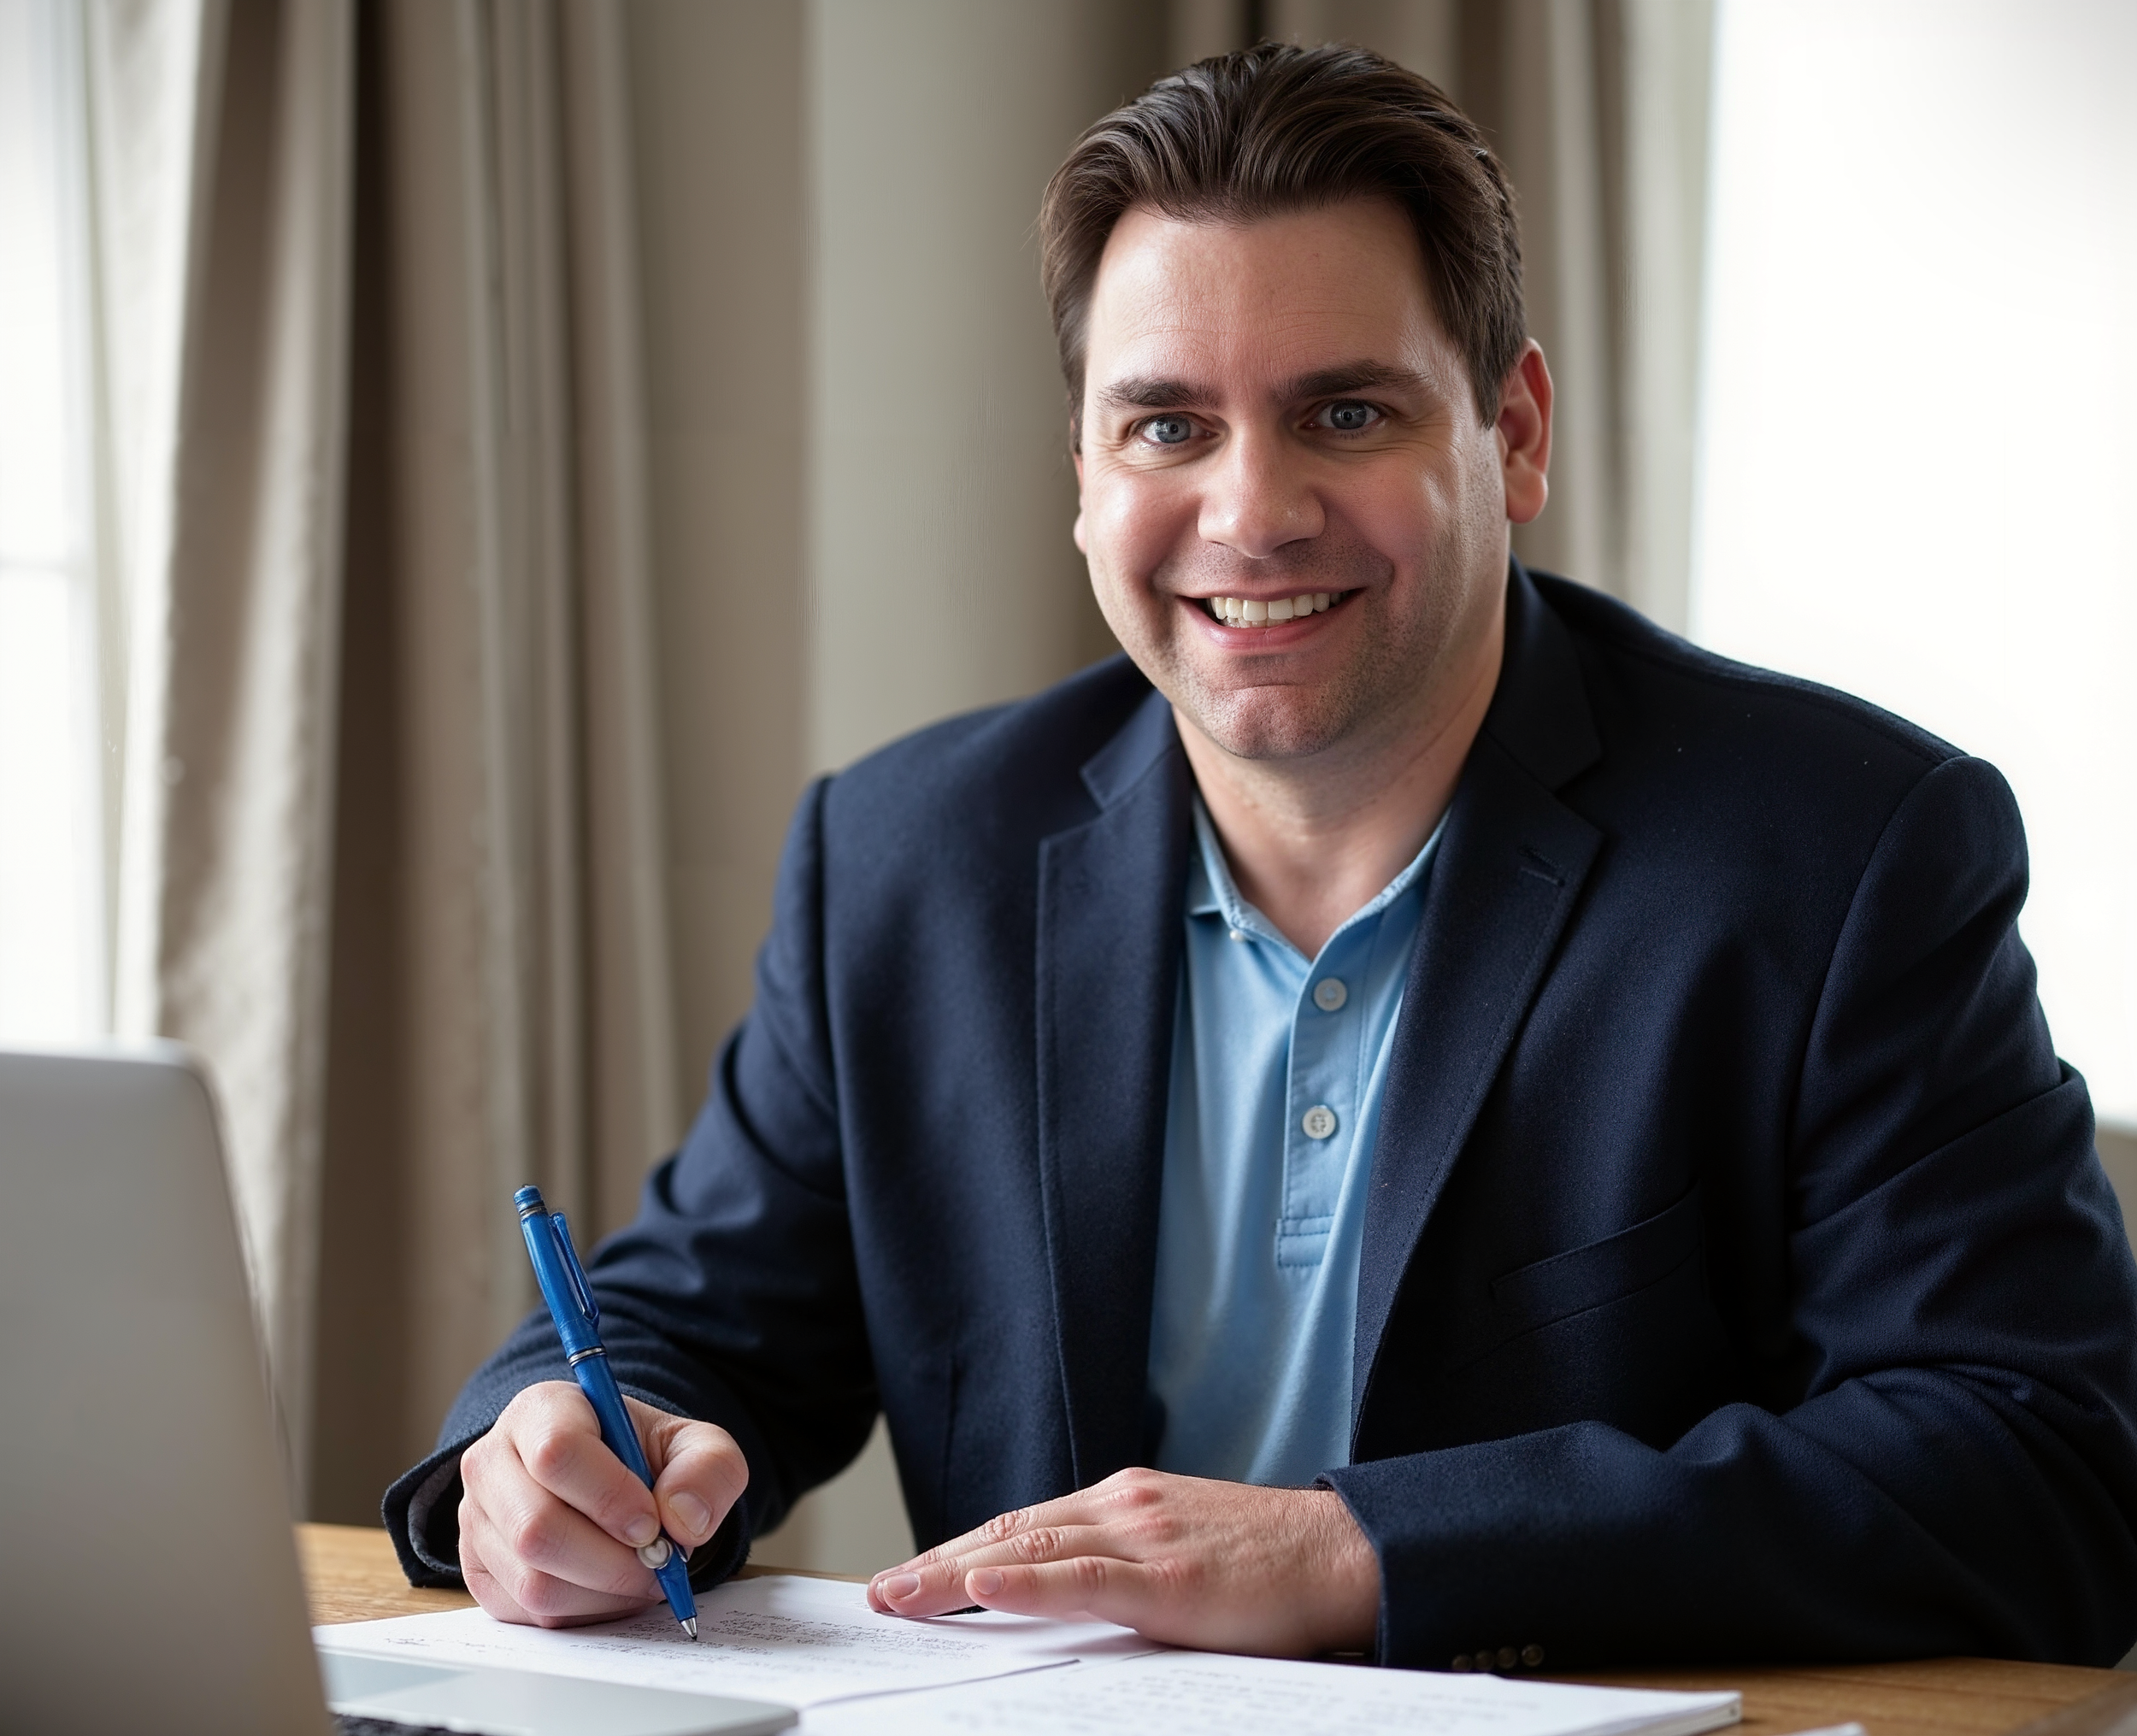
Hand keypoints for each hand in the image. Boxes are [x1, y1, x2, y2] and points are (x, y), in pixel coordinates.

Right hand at [458, 1381, 747, 1627]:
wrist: (612, 1481)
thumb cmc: (644, 1457)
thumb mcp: (694, 1445)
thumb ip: (709, 1469)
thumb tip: (684, 1519)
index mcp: (541, 1411)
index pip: (558, 1452)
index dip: (610, 1497)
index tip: (652, 1523)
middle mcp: (493, 1462)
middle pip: (538, 1529)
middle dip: (612, 1561)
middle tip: (656, 1561)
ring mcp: (476, 1521)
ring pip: (534, 1581)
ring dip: (603, 1593)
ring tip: (639, 1574)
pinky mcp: (479, 1572)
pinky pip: (528, 1614)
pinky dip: (583, 1613)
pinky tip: (609, 1587)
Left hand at [865, 1467, 1378, 1655]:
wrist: (1344, 1554)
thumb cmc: (1269, 1563)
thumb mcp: (1181, 1551)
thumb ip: (1122, 1566)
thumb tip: (1060, 1601)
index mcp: (1124, 1502)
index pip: (1021, 1526)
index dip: (959, 1551)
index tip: (909, 1576)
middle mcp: (1123, 1507)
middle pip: (1009, 1533)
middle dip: (937, 1564)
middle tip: (878, 1594)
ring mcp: (1143, 1537)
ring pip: (1029, 1549)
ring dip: (953, 1574)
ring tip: (898, 1596)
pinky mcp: (1168, 1579)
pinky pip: (1082, 1578)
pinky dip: (1024, 1580)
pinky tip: (979, 1584)